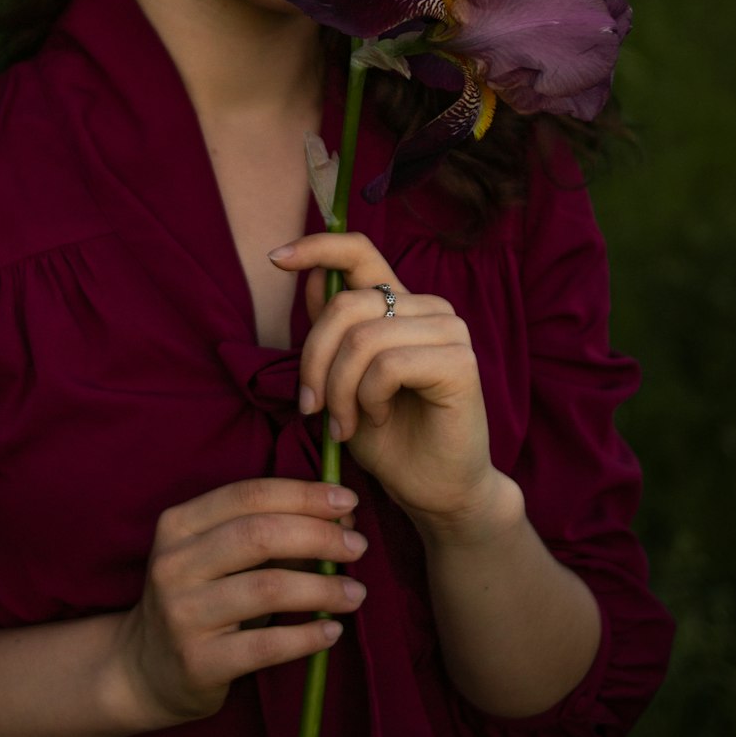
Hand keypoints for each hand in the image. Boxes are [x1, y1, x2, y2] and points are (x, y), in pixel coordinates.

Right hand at [111, 477, 367, 729]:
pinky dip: (306, 636)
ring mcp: (182, 614)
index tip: (347, 502)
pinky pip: (265, 646)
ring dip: (322, 588)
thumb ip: (270, 532)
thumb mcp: (217, 556)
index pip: (248, 494)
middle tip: (358, 546)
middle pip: (259, 535)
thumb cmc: (199, 599)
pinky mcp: (198, 662)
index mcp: (179, 524)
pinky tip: (332, 631)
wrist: (146, 670)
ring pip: (266, 588)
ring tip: (356, 592)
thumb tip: (342, 518)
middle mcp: (174, 563)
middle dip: (319, 536)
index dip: (303, 494)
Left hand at [270, 232, 506, 535]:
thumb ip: (331, 328)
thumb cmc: (388, 437)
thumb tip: (311, 273)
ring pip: (362, 338)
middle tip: (311, 408)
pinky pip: (387, 366)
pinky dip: (368, 399)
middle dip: (313, 361)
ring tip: (343, 424)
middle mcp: (427, 308)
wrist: (433, 490)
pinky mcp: (459, 362)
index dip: (316, 246)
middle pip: (344, 305)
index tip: (275, 256)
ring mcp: (449, 331)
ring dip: (338, 389)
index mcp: (398, 304)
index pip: (359, 251)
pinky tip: (376, 420)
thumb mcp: (341, 379)